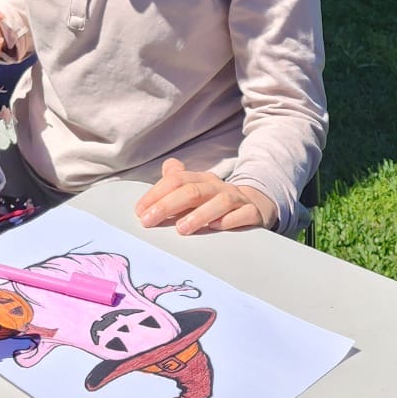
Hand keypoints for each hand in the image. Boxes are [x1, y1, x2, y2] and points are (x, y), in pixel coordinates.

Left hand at [134, 158, 277, 234]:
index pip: (176, 180)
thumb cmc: (216, 201)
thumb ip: (176, 182)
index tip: (140, 211)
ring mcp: (236, 198)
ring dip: (199, 215)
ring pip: (219, 201)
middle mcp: (217, 186)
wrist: (256, 205)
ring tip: (181, 229)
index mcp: (201, 179)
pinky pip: (242, 214)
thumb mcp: (195, 189)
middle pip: (192, 190)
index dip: (156, 194)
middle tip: (149, 221)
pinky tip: (217, 228)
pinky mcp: (252, 212)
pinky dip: (229, 220)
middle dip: (168, 205)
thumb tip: (163, 168)